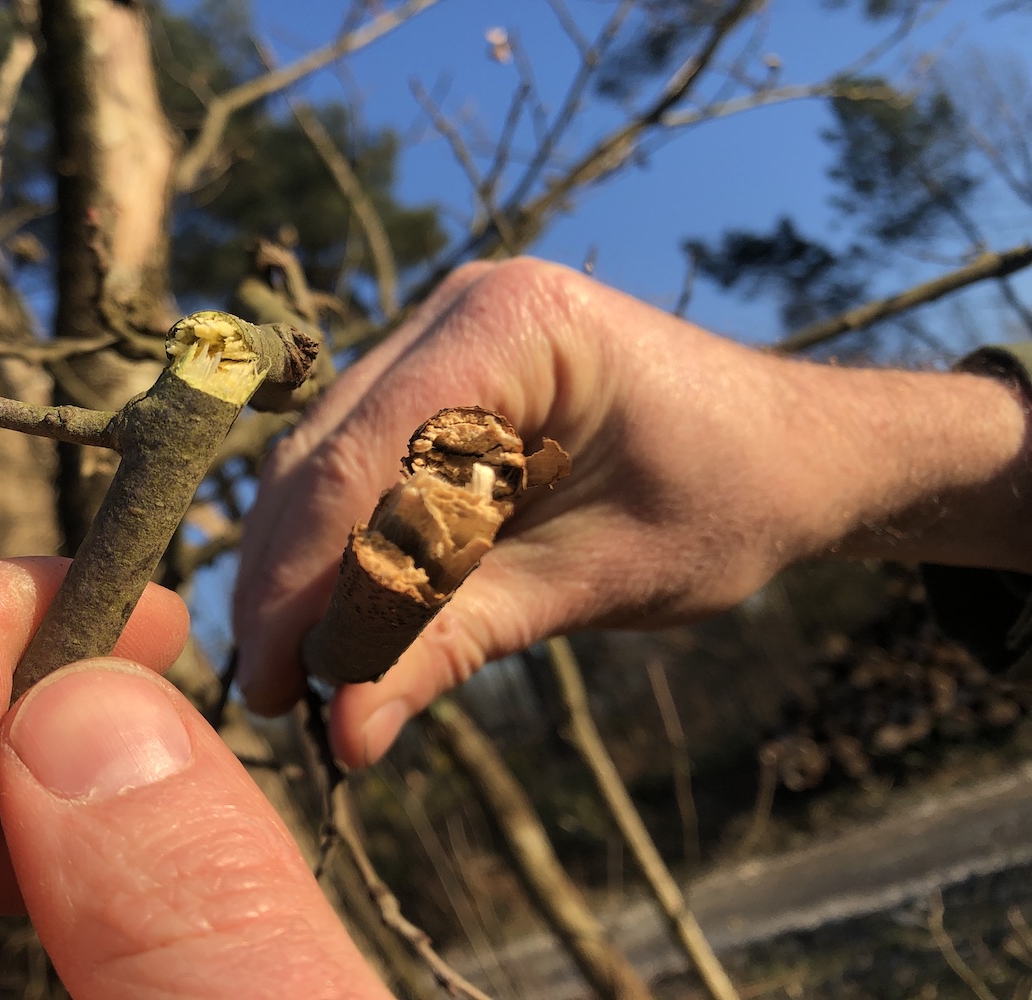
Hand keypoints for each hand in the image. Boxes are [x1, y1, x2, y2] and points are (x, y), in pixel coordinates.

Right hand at [234, 259, 1031, 766]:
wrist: (794, 455)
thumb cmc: (724, 503)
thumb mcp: (591, 580)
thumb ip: (460, 640)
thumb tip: (346, 733)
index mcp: (508, 326)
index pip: (356, 459)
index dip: (299, 578)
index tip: (273, 685)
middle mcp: (456, 308)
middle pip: (321, 454)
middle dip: (289, 581)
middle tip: (276, 696)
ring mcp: (442, 336)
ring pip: (325, 461)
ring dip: (307, 569)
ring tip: (303, 674)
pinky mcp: (440, 379)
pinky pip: (364, 466)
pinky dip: (349, 547)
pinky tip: (343, 618)